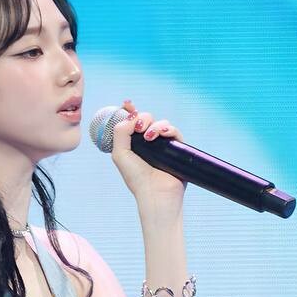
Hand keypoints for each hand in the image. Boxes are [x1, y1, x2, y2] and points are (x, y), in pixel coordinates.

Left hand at [111, 98, 186, 220]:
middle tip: (138, 129)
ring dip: (154, 125)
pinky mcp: (177, 149)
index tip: (127, 103)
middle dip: (142, 118)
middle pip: (146, 120)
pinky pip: (174, 131)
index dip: (130, 111)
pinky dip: (168, 128)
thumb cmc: (136, 178)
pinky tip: (161, 134)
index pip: (131, 123)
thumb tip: (130, 115)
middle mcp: (148, 145)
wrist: (155, 193)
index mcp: (133, 145)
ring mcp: (163, 146)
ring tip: (150, 137)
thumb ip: (120, 132)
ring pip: (161, 123)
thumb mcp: (120, 154)